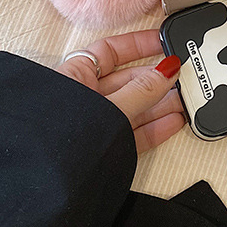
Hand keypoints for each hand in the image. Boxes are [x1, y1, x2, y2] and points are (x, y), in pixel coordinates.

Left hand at [57, 29, 185, 152]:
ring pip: (133, 107)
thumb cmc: (54, 140)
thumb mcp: (108, 107)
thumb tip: (167, 70)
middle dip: (157, 78)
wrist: (41, 185)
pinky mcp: (103, 149)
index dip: (138, 44)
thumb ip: (141, 90)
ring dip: (160, 104)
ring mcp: (94, 125)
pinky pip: (132, 132)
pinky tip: (173, 121)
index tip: (163, 41)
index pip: (110, 51)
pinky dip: (154, 127)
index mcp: (73, 77)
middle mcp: (83, 99)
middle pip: (127, 80)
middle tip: (183, 76)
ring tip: (185, 99)